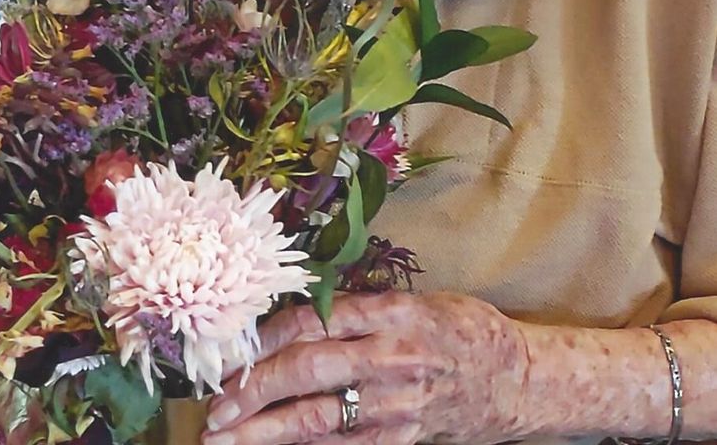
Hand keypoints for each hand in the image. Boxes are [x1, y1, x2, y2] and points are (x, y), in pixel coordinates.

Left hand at [203, 291, 529, 444]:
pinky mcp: (402, 438)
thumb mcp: (418, 299)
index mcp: (394, 313)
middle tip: (215, 403)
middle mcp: (392, 357)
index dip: (269, 333)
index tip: (235, 344)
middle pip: (309, 368)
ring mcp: (397, 404)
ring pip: (318, 418)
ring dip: (264, 429)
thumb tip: (297, 309)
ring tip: (223, 436)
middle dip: (255, 387)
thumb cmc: (461, 328)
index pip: (317, 319)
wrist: (515, 379)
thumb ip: (361, 307)